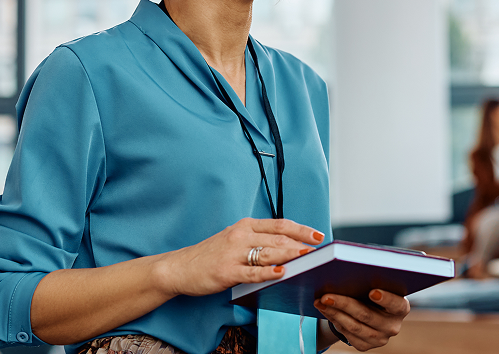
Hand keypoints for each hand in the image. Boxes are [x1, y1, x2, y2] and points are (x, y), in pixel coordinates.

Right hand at [153, 218, 322, 297]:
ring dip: (290, 256)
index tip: (318, 235)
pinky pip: (252, 272)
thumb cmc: (211, 254)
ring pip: (268, 253)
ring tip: (307, 259)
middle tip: (319, 252)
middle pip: (278, 239)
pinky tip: (282, 273)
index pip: (279, 224)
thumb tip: (289, 246)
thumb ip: (258, 240)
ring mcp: (233, 253)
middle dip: (301, 245)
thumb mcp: (235, 239)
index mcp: (245, 225)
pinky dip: (268, 273)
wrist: (180, 267)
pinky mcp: (226, 271)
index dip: (301, 229)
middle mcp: (241, 235)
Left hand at [314, 288, 408, 350]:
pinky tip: (325, 310)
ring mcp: (379, 339)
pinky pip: (347, 334)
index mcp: (401, 308)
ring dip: (334, 313)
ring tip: (320, 302)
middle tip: (327, 296)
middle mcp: (392, 326)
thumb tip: (347, 273)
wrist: (372, 311)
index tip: (372, 291)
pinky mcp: (365, 346)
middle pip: (367, 315)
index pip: (397, 304)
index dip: (386, 298)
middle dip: (344, 304)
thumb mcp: (378, 285)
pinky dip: (334, 320)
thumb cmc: (374, 291)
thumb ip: (371, 281)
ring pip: (353, 326)